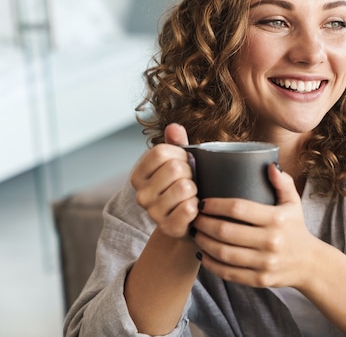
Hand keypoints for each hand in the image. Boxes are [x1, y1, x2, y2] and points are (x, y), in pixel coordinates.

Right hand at [130, 123, 198, 237]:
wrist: (185, 222)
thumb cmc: (182, 186)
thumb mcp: (178, 162)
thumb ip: (176, 143)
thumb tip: (174, 127)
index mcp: (138, 175)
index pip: (161, 151)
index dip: (180, 154)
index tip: (184, 163)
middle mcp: (141, 194)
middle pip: (175, 168)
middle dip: (190, 172)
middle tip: (189, 181)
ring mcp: (153, 212)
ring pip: (185, 187)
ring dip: (195, 190)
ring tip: (190, 195)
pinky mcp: (168, 227)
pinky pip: (189, 208)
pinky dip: (197, 207)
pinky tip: (193, 209)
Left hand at [192, 163, 316, 288]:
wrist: (309, 263)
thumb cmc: (295, 228)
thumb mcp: (293, 203)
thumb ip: (283, 183)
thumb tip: (269, 165)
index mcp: (277, 219)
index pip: (239, 208)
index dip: (216, 205)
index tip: (203, 202)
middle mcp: (271, 241)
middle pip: (226, 232)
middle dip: (204, 224)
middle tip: (194, 218)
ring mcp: (265, 263)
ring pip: (224, 253)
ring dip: (204, 243)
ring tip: (196, 234)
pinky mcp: (260, 279)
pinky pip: (228, 273)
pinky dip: (211, 264)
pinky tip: (202, 255)